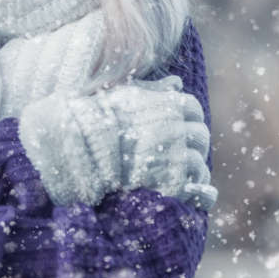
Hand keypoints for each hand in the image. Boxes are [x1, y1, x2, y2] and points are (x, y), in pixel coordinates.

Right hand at [19, 75, 213, 208]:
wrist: (76, 151)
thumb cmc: (94, 120)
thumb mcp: (122, 96)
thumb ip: (152, 89)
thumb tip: (177, 82)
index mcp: (168, 105)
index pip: (192, 109)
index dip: (186, 119)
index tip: (177, 128)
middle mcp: (176, 129)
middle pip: (200, 136)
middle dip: (193, 144)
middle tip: (177, 152)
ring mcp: (175, 157)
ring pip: (198, 163)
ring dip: (194, 169)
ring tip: (180, 175)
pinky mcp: (171, 185)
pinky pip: (200, 193)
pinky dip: (202, 195)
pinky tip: (196, 195)